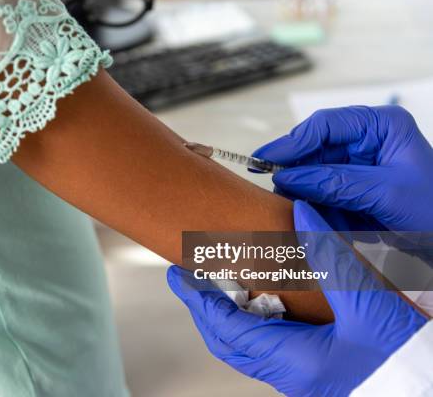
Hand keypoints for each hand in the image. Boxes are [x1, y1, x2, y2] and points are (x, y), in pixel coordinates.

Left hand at [167, 201, 426, 396]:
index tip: (178, 274)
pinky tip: (265, 300)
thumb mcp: (372, 303)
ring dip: (230, 315)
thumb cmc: (410, 360)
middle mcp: (290, 375)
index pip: (225, 327)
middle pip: (229, 340)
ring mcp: (301, 376)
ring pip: (248, 345)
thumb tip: (302, 213)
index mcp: (294, 361)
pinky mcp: (315, 371)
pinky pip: (270, 346)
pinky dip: (257, 321)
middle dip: (207, 308)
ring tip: (223, 284)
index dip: (198, 299)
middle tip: (193, 278)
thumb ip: (333, 255)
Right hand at [252, 105, 432, 230]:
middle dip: (293, 166)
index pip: (326, 125)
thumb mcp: (386, 194)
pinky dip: (310, 203)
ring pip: (313, 171)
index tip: (267, 159)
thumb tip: (287, 177)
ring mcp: (357, 166)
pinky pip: (320, 192)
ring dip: (299, 188)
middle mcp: (366, 141)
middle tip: (268, 182)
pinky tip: (302, 212)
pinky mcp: (352, 189)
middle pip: (314, 147)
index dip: (293, 141)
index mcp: (381, 127)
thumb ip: (335, 183)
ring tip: (284, 201)